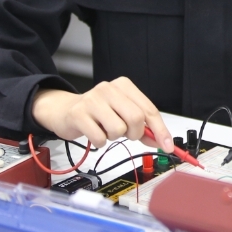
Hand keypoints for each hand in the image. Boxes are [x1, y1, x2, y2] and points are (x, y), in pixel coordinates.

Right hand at [31, 76, 172, 150]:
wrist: (64, 111)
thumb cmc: (97, 113)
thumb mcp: (121, 114)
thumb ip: (142, 126)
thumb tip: (160, 141)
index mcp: (124, 86)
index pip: (149, 109)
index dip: (160, 130)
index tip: (167, 146)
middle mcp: (109, 88)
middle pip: (137, 118)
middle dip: (134, 133)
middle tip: (125, 134)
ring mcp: (92, 100)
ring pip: (118, 129)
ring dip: (114, 137)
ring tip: (105, 129)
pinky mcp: (78, 114)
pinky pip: (100, 138)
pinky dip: (100, 142)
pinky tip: (94, 133)